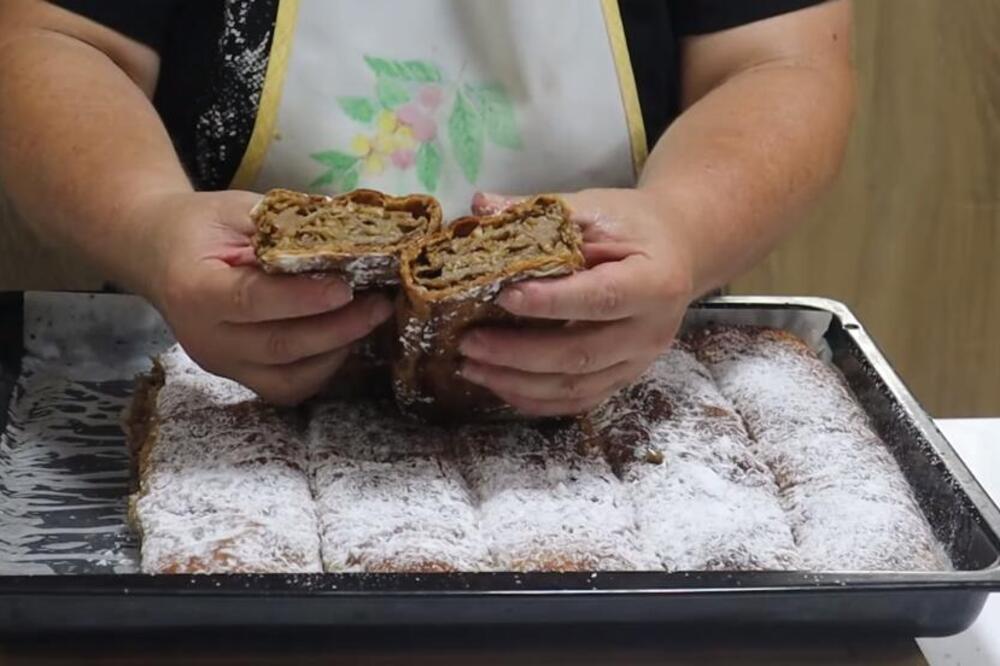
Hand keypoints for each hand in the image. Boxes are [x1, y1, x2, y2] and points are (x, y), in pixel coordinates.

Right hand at [131, 190, 393, 404]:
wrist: (157, 253)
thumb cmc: (201, 226)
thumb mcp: (237, 210)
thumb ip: (286, 225)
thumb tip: (351, 232)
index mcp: (195, 289)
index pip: (253, 300)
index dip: (304, 298)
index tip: (347, 286)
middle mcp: (204, 337)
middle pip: (279, 346)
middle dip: (338, 328)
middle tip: (379, 303)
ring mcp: (221, 364)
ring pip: (288, 377)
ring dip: (337, 351)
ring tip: (370, 318)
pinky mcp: (238, 376)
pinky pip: (287, 387)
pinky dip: (323, 368)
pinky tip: (345, 339)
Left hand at [458, 188, 695, 415]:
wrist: (678, 251)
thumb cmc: (634, 227)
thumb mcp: (596, 208)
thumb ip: (542, 212)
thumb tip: (480, 205)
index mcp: (654, 282)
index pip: (601, 298)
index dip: (551, 302)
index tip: (504, 296)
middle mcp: (650, 331)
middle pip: (581, 353)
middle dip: (518, 353)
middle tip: (469, 342)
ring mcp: (638, 362)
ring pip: (575, 387)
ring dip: (517, 382)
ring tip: (471, 367)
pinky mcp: (623, 379)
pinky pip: (578, 402)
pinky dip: (535, 400)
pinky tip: (500, 385)